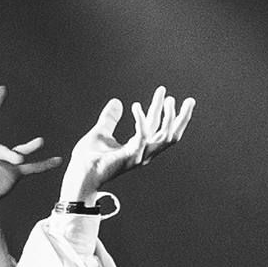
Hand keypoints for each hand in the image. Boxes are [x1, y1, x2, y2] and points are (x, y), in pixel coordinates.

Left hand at [0, 85, 61, 220]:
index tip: (2, 89)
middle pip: (4, 148)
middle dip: (11, 154)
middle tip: (18, 160)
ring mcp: (6, 162)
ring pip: (19, 153)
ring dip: (28, 149)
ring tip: (40, 142)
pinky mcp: (14, 174)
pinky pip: (32, 168)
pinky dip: (44, 165)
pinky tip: (57, 160)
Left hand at [60, 87, 196, 209]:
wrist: (79, 173)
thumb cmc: (88, 158)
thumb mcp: (101, 132)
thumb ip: (110, 118)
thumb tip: (116, 102)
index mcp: (139, 147)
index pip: (156, 126)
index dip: (161, 109)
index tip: (164, 92)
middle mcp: (144, 153)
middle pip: (170, 134)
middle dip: (181, 117)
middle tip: (188, 100)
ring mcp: (139, 156)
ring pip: (166, 137)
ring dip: (169, 117)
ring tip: (168, 99)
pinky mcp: (131, 157)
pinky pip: (142, 137)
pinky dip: (141, 120)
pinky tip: (135, 106)